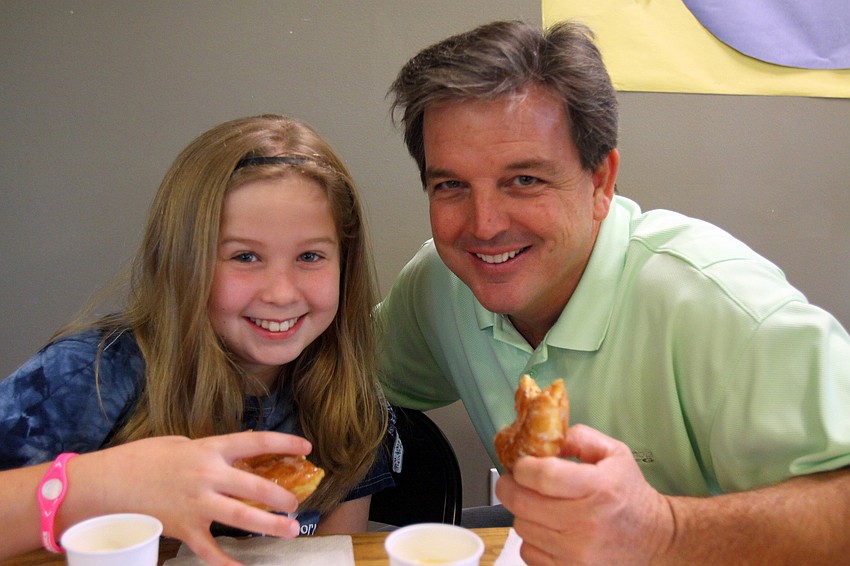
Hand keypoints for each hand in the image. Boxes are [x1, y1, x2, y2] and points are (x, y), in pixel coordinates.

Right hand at [75, 431, 311, 565]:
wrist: (105, 485)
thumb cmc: (141, 459)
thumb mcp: (180, 444)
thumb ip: (210, 453)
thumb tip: (236, 461)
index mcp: (209, 449)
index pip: (256, 442)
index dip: (285, 442)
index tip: (307, 447)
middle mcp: (207, 476)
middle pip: (257, 487)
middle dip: (283, 497)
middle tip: (296, 504)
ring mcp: (196, 505)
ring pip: (243, 518)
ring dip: (270, 526)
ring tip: (290, 530)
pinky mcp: (184, 530)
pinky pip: (211, 551)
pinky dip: (227, 563)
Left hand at [495, 424, 673, 565]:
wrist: (653, 538)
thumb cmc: (629, 493)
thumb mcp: (613, 452)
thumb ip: (578, 437)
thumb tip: (544, 438)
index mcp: (598, 488)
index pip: (542, 476)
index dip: (523, 467)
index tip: (522, 464)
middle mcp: (586, 523)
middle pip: (522, 502)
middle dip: (510, 486)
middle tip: (516, 480)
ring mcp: (576, 553)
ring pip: (521, 526)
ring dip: (523, 512)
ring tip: (538, 504)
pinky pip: (528, 552)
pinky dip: (532, 538)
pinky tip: (547, 528)